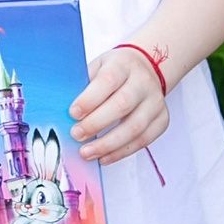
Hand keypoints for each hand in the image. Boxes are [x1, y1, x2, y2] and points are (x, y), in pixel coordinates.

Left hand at [70, 45, 168, 165]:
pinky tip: (105, 157)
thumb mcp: (98, 68)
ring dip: (108, 144)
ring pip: (135, 127)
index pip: (108, 81)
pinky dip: (122, 152)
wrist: (145, 68)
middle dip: (96, 124)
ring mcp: (156, 101)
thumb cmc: (114, 71)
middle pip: (122, 105)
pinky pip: (144, 140)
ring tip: (87, 153)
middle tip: (76, 135)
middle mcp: (143, 82)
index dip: (90, 99)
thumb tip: (61, 111)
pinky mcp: (162, 119)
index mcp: (123, 65)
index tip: (73, 113)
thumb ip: (84, 86)